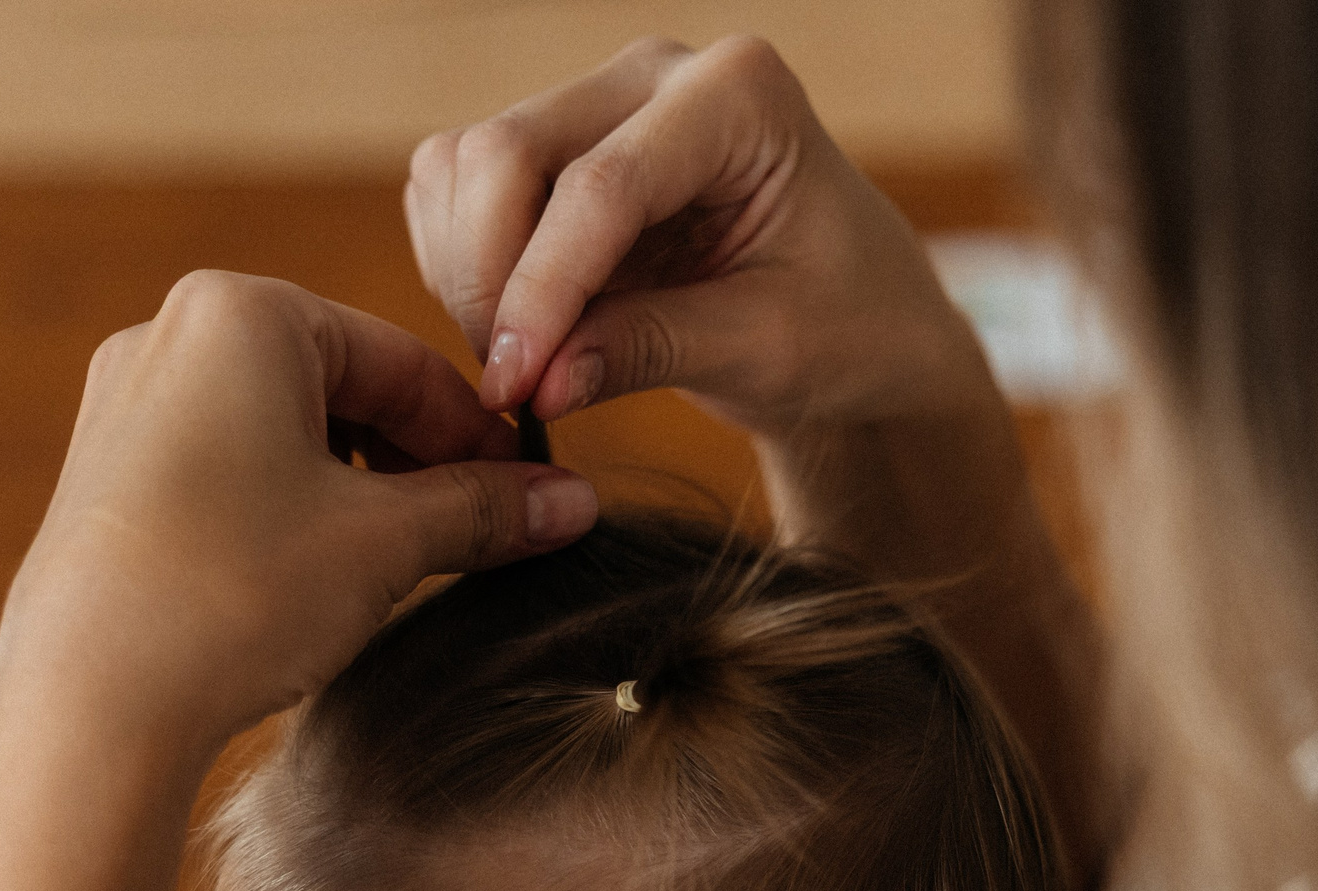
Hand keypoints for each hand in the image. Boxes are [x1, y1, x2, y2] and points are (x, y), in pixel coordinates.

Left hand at [0, 271, 597, 751]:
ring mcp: (126, 406)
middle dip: (419, 460)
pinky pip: (229, 466)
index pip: (403, 362)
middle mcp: (169, 335)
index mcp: (241, 313)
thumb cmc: (234, 595)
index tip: (535, 496)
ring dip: (361, 488)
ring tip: (408, 562)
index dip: (481, 436)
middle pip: (343, 386)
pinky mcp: (105, 477)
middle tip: (482, 533)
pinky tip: (322, 576)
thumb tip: (571, 503)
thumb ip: (484, 510)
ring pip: (285, 430)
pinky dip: (293, 507)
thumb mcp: (385, 545)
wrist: (90, 702)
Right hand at [405, 36, 990, 434]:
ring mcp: (597, 103)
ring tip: (528, 365)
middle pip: (506, 153)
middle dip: (490, 279)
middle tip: (515, 386)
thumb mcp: (767, 351)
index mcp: (738, 95)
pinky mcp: (555, 147)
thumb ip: (650, 352)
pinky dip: (462, 265)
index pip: (603, 185)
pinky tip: (521, 330)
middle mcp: (655, 77)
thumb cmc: (846, 327)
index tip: (514, 386)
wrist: (861, 323)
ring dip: (468, 274)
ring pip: (465, 167)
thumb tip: (534, 382)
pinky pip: (457, 189)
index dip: (543, 291)